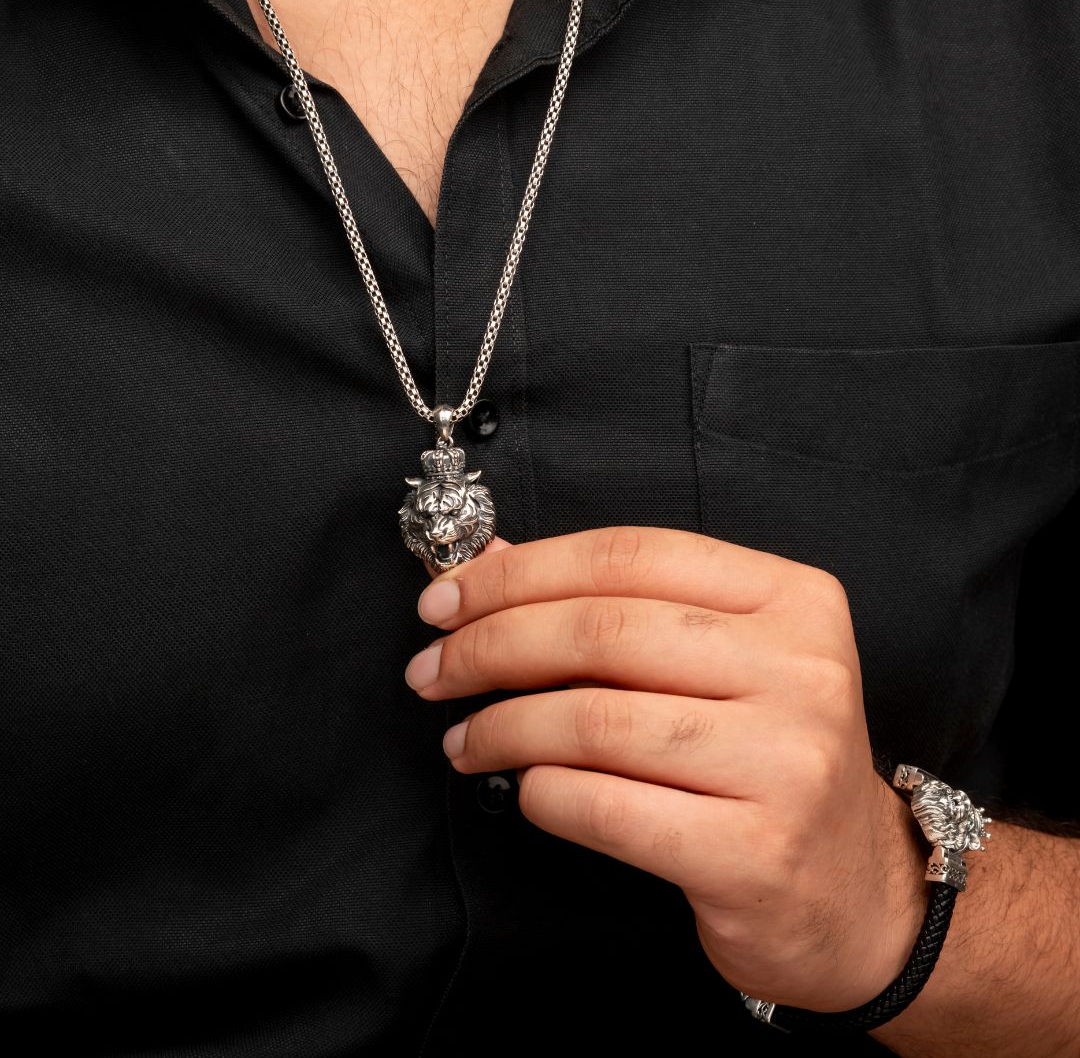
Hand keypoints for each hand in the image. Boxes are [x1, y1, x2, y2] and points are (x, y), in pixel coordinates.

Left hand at [406, 525, 928, 1011]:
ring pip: (596, 720)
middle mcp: (801, 669)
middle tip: (432, 667)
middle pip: (605, 631)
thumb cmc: (768, 759)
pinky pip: (606, 807)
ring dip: (503, 725)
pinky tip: (523, 789)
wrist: (854, 896)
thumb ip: (615, 602)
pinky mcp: (755, 853)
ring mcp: (787, 762)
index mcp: (792, 598)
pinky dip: (541, 793)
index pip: (629, 555)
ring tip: (464, 738)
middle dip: (492, 644)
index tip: (447, 599)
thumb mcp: (716, 661)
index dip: (521, 571)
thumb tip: (493, 561)